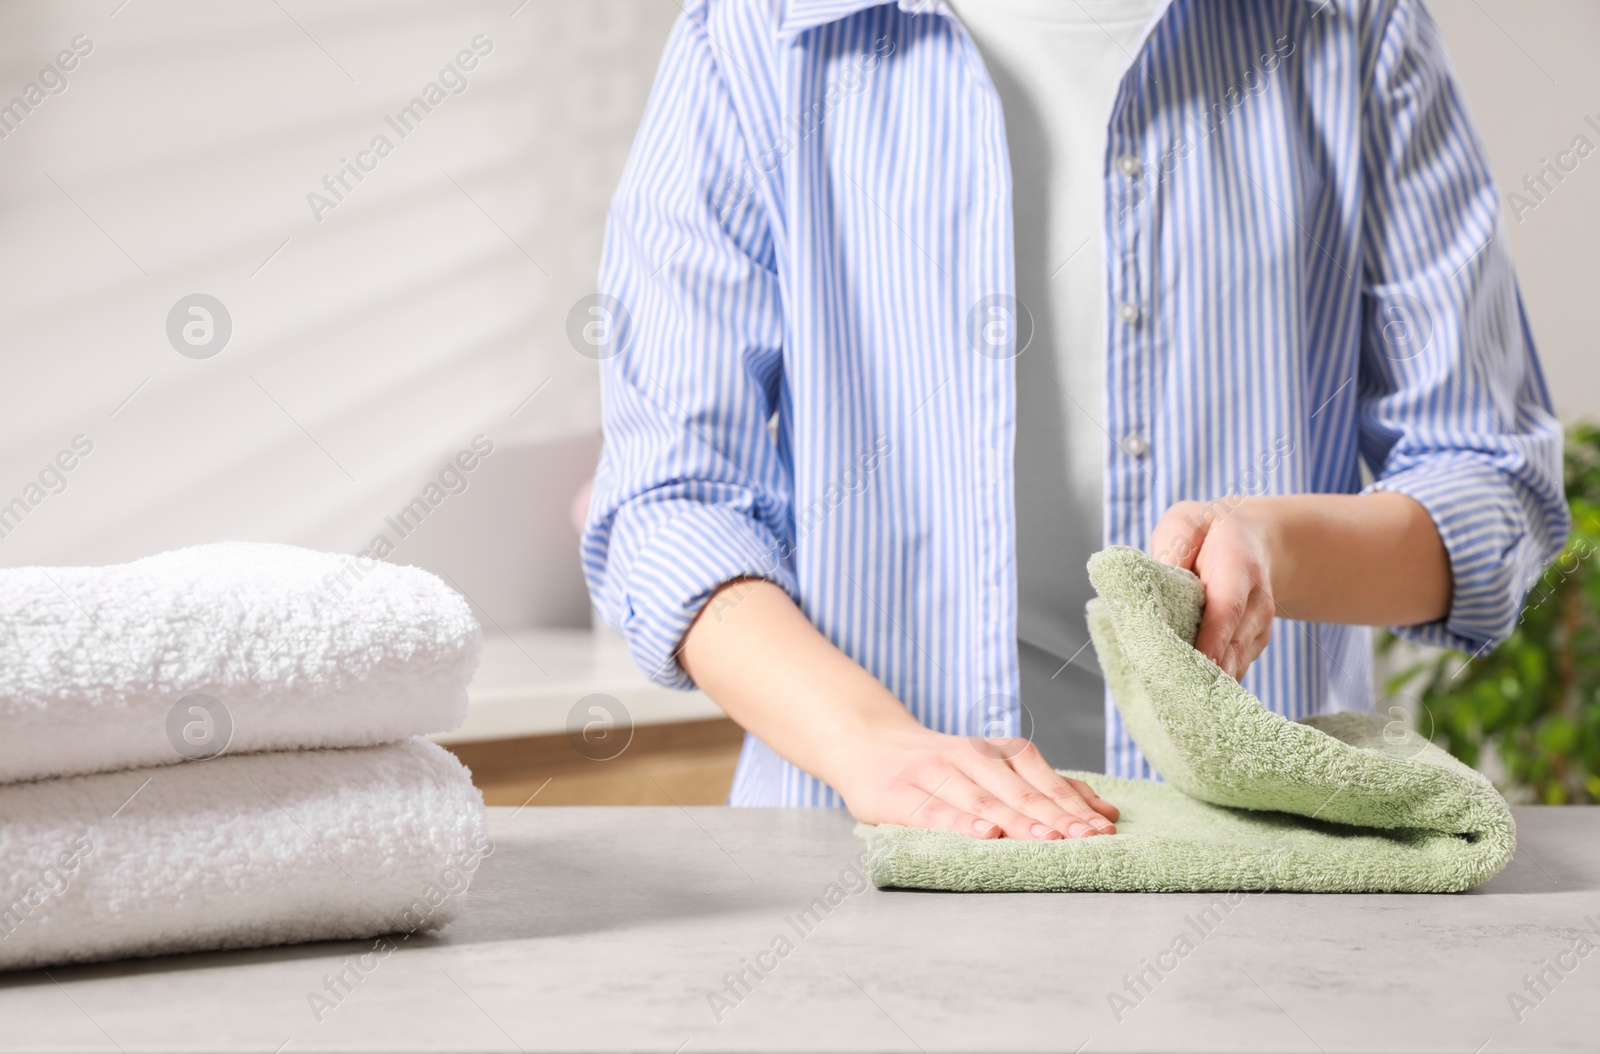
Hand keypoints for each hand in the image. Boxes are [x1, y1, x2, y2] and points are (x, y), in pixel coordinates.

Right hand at [828, 721, 1118, 839]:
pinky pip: (936, 810)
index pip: (1041, 778)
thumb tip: (1106, 811)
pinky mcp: (900, 793)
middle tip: (1088, 837)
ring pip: (982, 799)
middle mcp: (967, 756)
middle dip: (1056, 816)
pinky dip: (963, 822)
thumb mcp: (992, 768)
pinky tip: (988, 834)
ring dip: (1018, 820)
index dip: (1073, 803)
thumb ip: (1044, 788)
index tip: (1104, 827)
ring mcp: (933, 772)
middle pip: (1018, 790)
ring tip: (1050, 839)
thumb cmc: (940, 769)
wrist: (867, 744)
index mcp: (994, 751)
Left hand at [1149, 499, 1276, 680]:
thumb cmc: (1209, 532)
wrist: (1254, 541)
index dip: (1212, 640)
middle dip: (1201, 673)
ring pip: (1233, 666)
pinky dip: (1208, 683)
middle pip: (1231, 647)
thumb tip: (1154, 585)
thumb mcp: (1186, 523)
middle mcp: (1258, 604)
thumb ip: (1172, 549)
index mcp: (1239, 568)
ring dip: (1204, 684)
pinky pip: (1230, 670)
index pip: (1227, 608)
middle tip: (1168, 694)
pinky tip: (1180, 694)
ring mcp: (1258, 630)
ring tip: (1171, 700)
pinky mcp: (1251, 647)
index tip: (1195, 665)